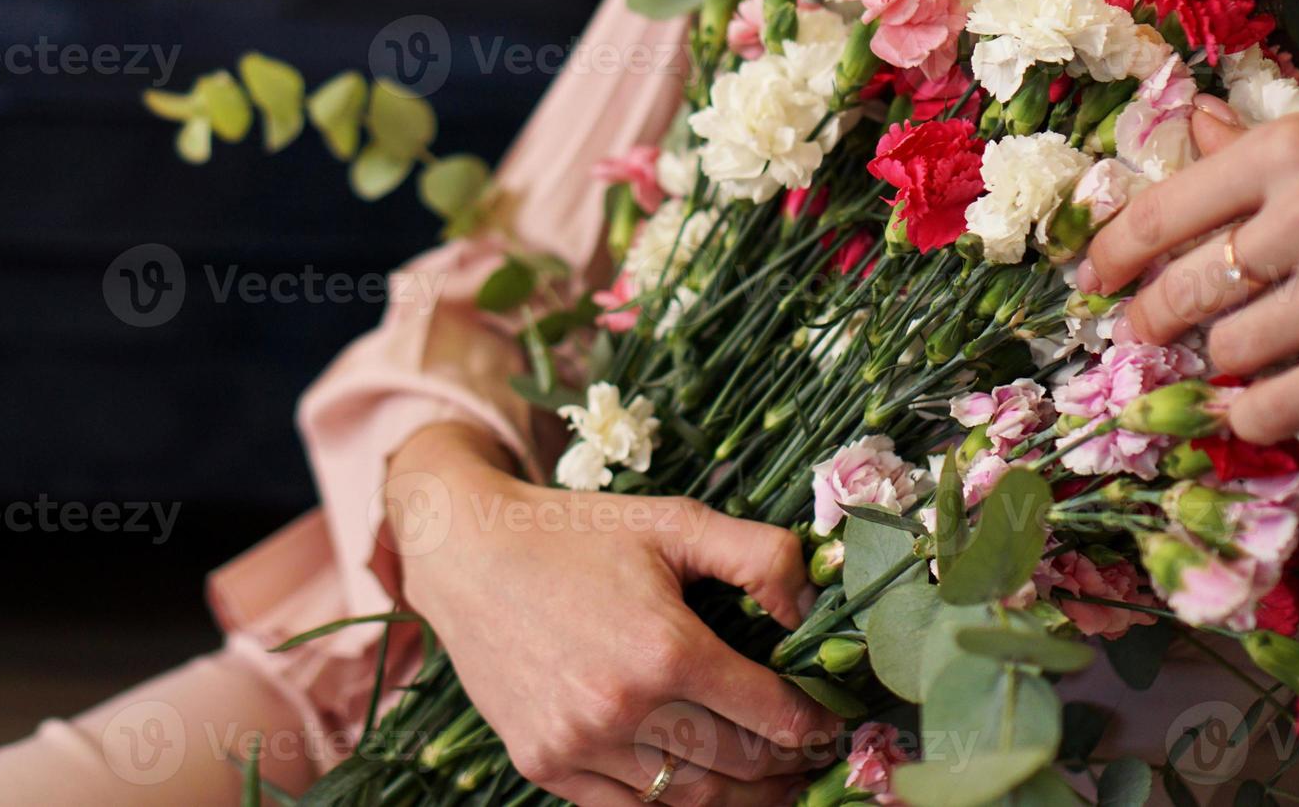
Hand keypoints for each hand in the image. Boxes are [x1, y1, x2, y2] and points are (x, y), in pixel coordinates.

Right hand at [386, 423, 836, 805]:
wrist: (468, 553)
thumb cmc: (576, 534)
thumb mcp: (675, 521)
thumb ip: (760, 555)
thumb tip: (811, 609)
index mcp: (665, 648)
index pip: (770, 714)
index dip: (813, 726)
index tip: (830, 723)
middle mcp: (623, 707)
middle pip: (736, 766)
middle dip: (786, 768)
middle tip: (810, 760)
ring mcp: (579, 744)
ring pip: (688, 799)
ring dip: (740, 799)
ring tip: (768, 784)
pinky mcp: (544, 764)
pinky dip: (670, 805)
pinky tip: (697, 786)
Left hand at [1080, 104, 1298, 442]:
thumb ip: (1256, 144)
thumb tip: (1189, 121)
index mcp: (1288, 153)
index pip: (1158, 214)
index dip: (1110, 256)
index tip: (1091, 280)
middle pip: (1182, 290)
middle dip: (1151, 319)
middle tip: (1146, 329)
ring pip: (1229, 350)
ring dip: (1223, 359)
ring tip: (1240, 348)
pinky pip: (1279, 406)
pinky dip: (1256, 413)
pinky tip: (1258, 402)